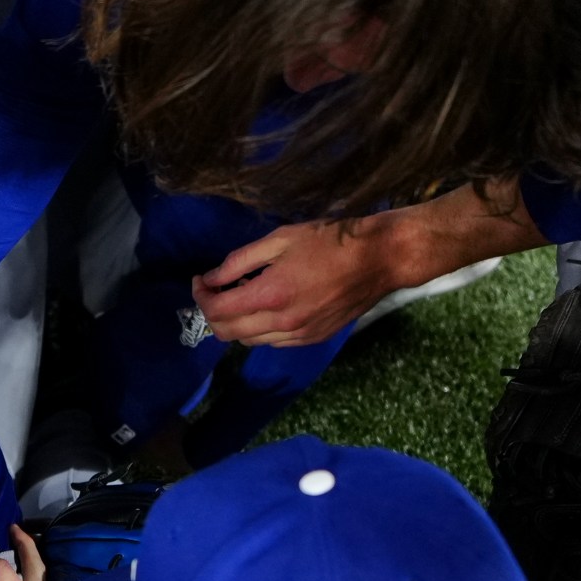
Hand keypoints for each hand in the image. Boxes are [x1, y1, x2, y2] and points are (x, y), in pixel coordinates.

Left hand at [193, 217, 411, 347]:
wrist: (380, 258)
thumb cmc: (331, 241)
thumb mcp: (280, 239)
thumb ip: (239, 261)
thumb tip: (211, 278)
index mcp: (271, 295)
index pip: (217, 310)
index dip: (200, 296)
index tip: (201, 280)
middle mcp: (282, 322)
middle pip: (227, 332)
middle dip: (212, 312)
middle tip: (214, 290)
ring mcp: (299, 335)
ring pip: (249, 340)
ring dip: (236, 321)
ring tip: (243, 294)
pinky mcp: (313, 339)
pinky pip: (272, 341)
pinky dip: (259, 328)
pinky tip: (267, 305)